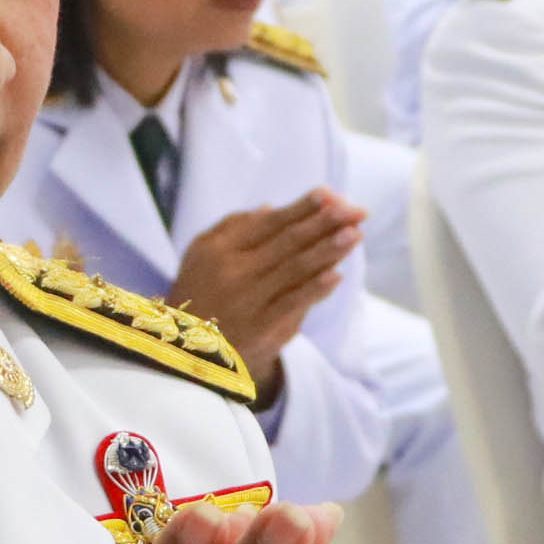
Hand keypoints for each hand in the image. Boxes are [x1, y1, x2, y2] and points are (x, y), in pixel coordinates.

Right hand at [167, 191, 362, 374]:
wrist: (188, 350)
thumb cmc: (202, 292)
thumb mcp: (202, 253)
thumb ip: (235, 227)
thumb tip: (273, 207)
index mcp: (219, 249)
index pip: (269, 223)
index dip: (302, 207)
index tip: (330, 193)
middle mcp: (233, 272)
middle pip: (288, 242)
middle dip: (325, 223)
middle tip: (356, 210)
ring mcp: (248, 302)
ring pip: (295, 270)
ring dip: (329, 250)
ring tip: (355, 233)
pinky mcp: (262, 330)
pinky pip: (293, 304)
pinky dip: (316, 289)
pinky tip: (337, 274)